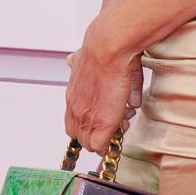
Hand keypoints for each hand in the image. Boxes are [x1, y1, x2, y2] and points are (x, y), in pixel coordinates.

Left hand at [64, 25, 139, 154]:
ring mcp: (85, 118)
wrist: (107, 47)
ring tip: (123, 118)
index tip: (106, 113)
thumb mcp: (87, 56)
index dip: (90, 121)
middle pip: (80, 135)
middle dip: (99, 130)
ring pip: (90, 143)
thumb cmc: (104, 47)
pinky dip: (111, 140)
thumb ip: (82, 64)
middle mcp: (75, 108)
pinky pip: (100, 146)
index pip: (74, 120)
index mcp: (73, 94)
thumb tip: (72, 62)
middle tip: (117, 118)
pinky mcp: (101, 124)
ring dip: (107, 134)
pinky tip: (123, 122)